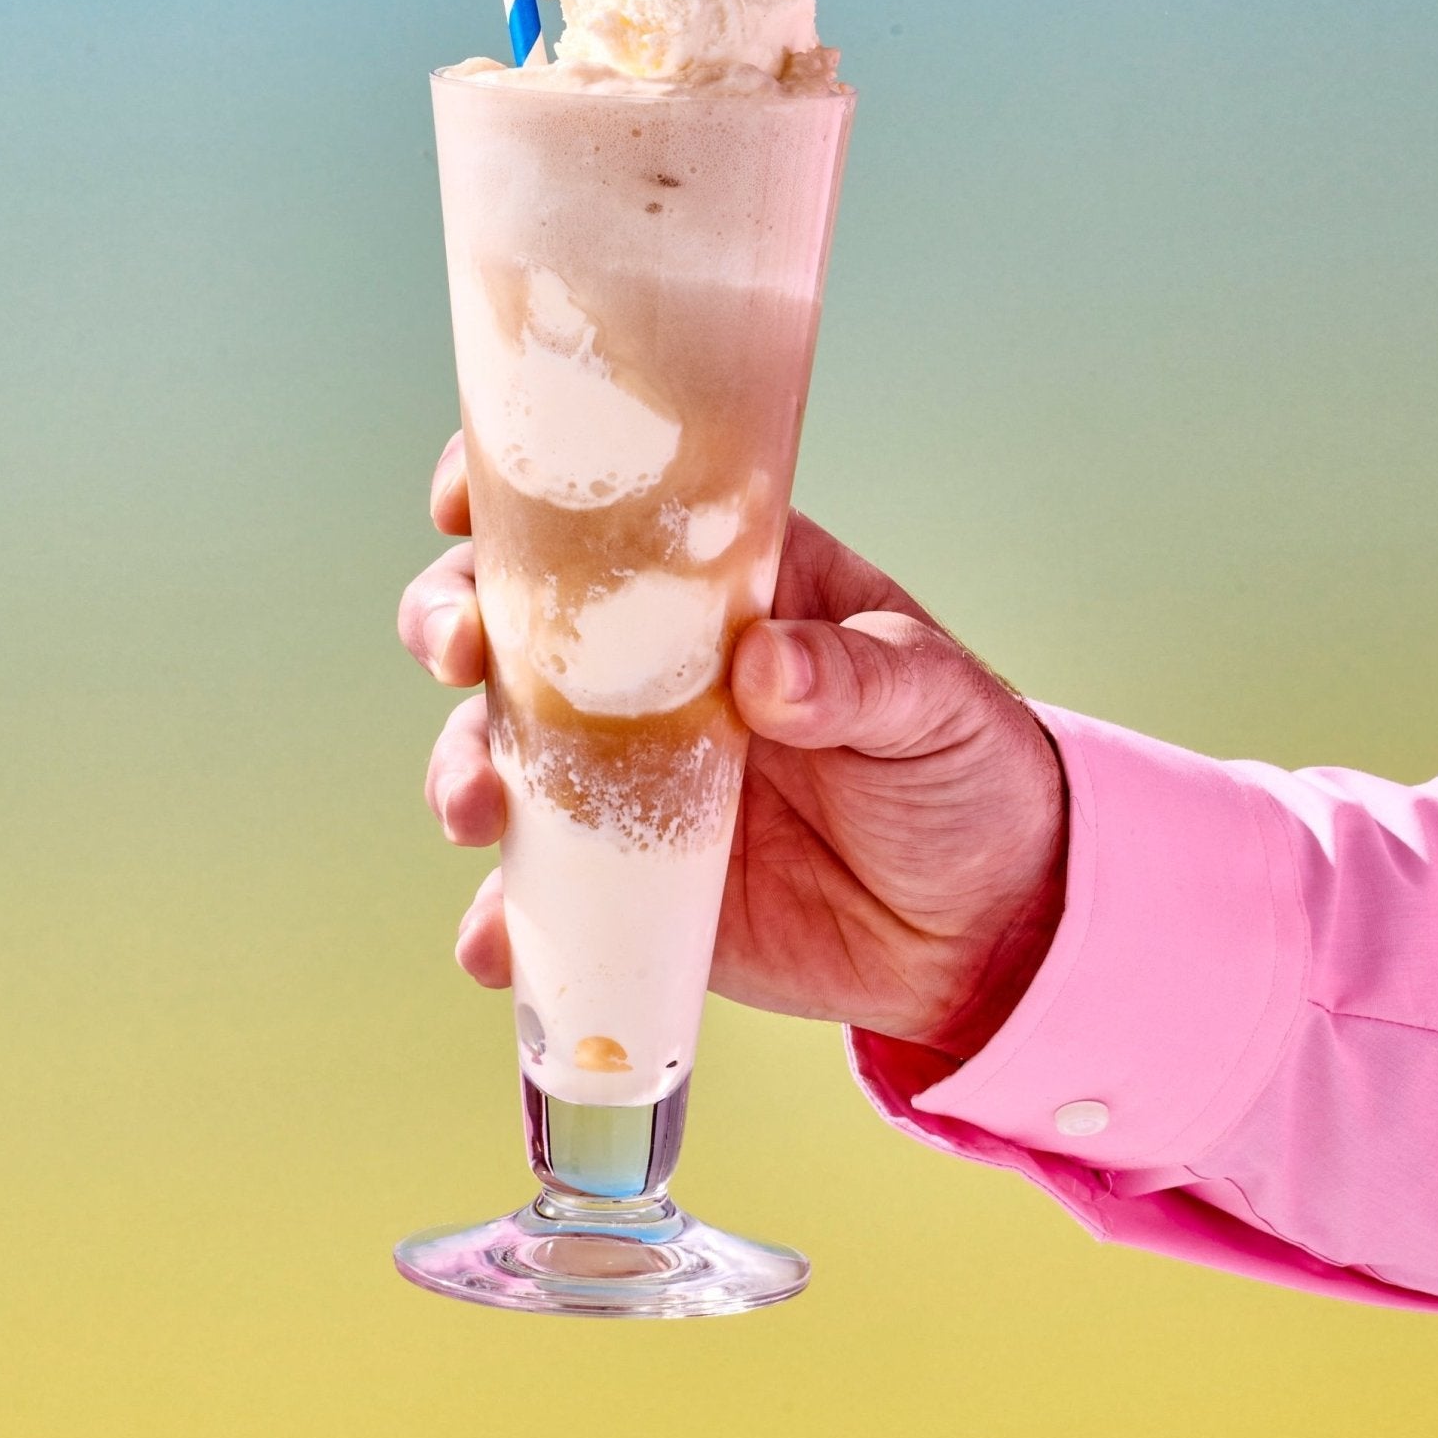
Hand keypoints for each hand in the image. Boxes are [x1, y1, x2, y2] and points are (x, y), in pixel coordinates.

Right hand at [396, 435, 1068, 1062]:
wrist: (986, 923)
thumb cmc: (963, 766)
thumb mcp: (933, 698)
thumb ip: (856, 674)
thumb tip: (765, 666)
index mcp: (720, 589)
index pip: (603, 517)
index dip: (514, 496)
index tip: (460, 502)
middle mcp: (649, 673)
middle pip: (509, 623)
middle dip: (450, 622)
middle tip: (455, 652)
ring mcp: (625, 778)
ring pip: (497, 752)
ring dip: (459, 768)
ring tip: (478, 808)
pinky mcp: (625, 885)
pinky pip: (539, 897)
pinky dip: (501, 918)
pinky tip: (497, 941)